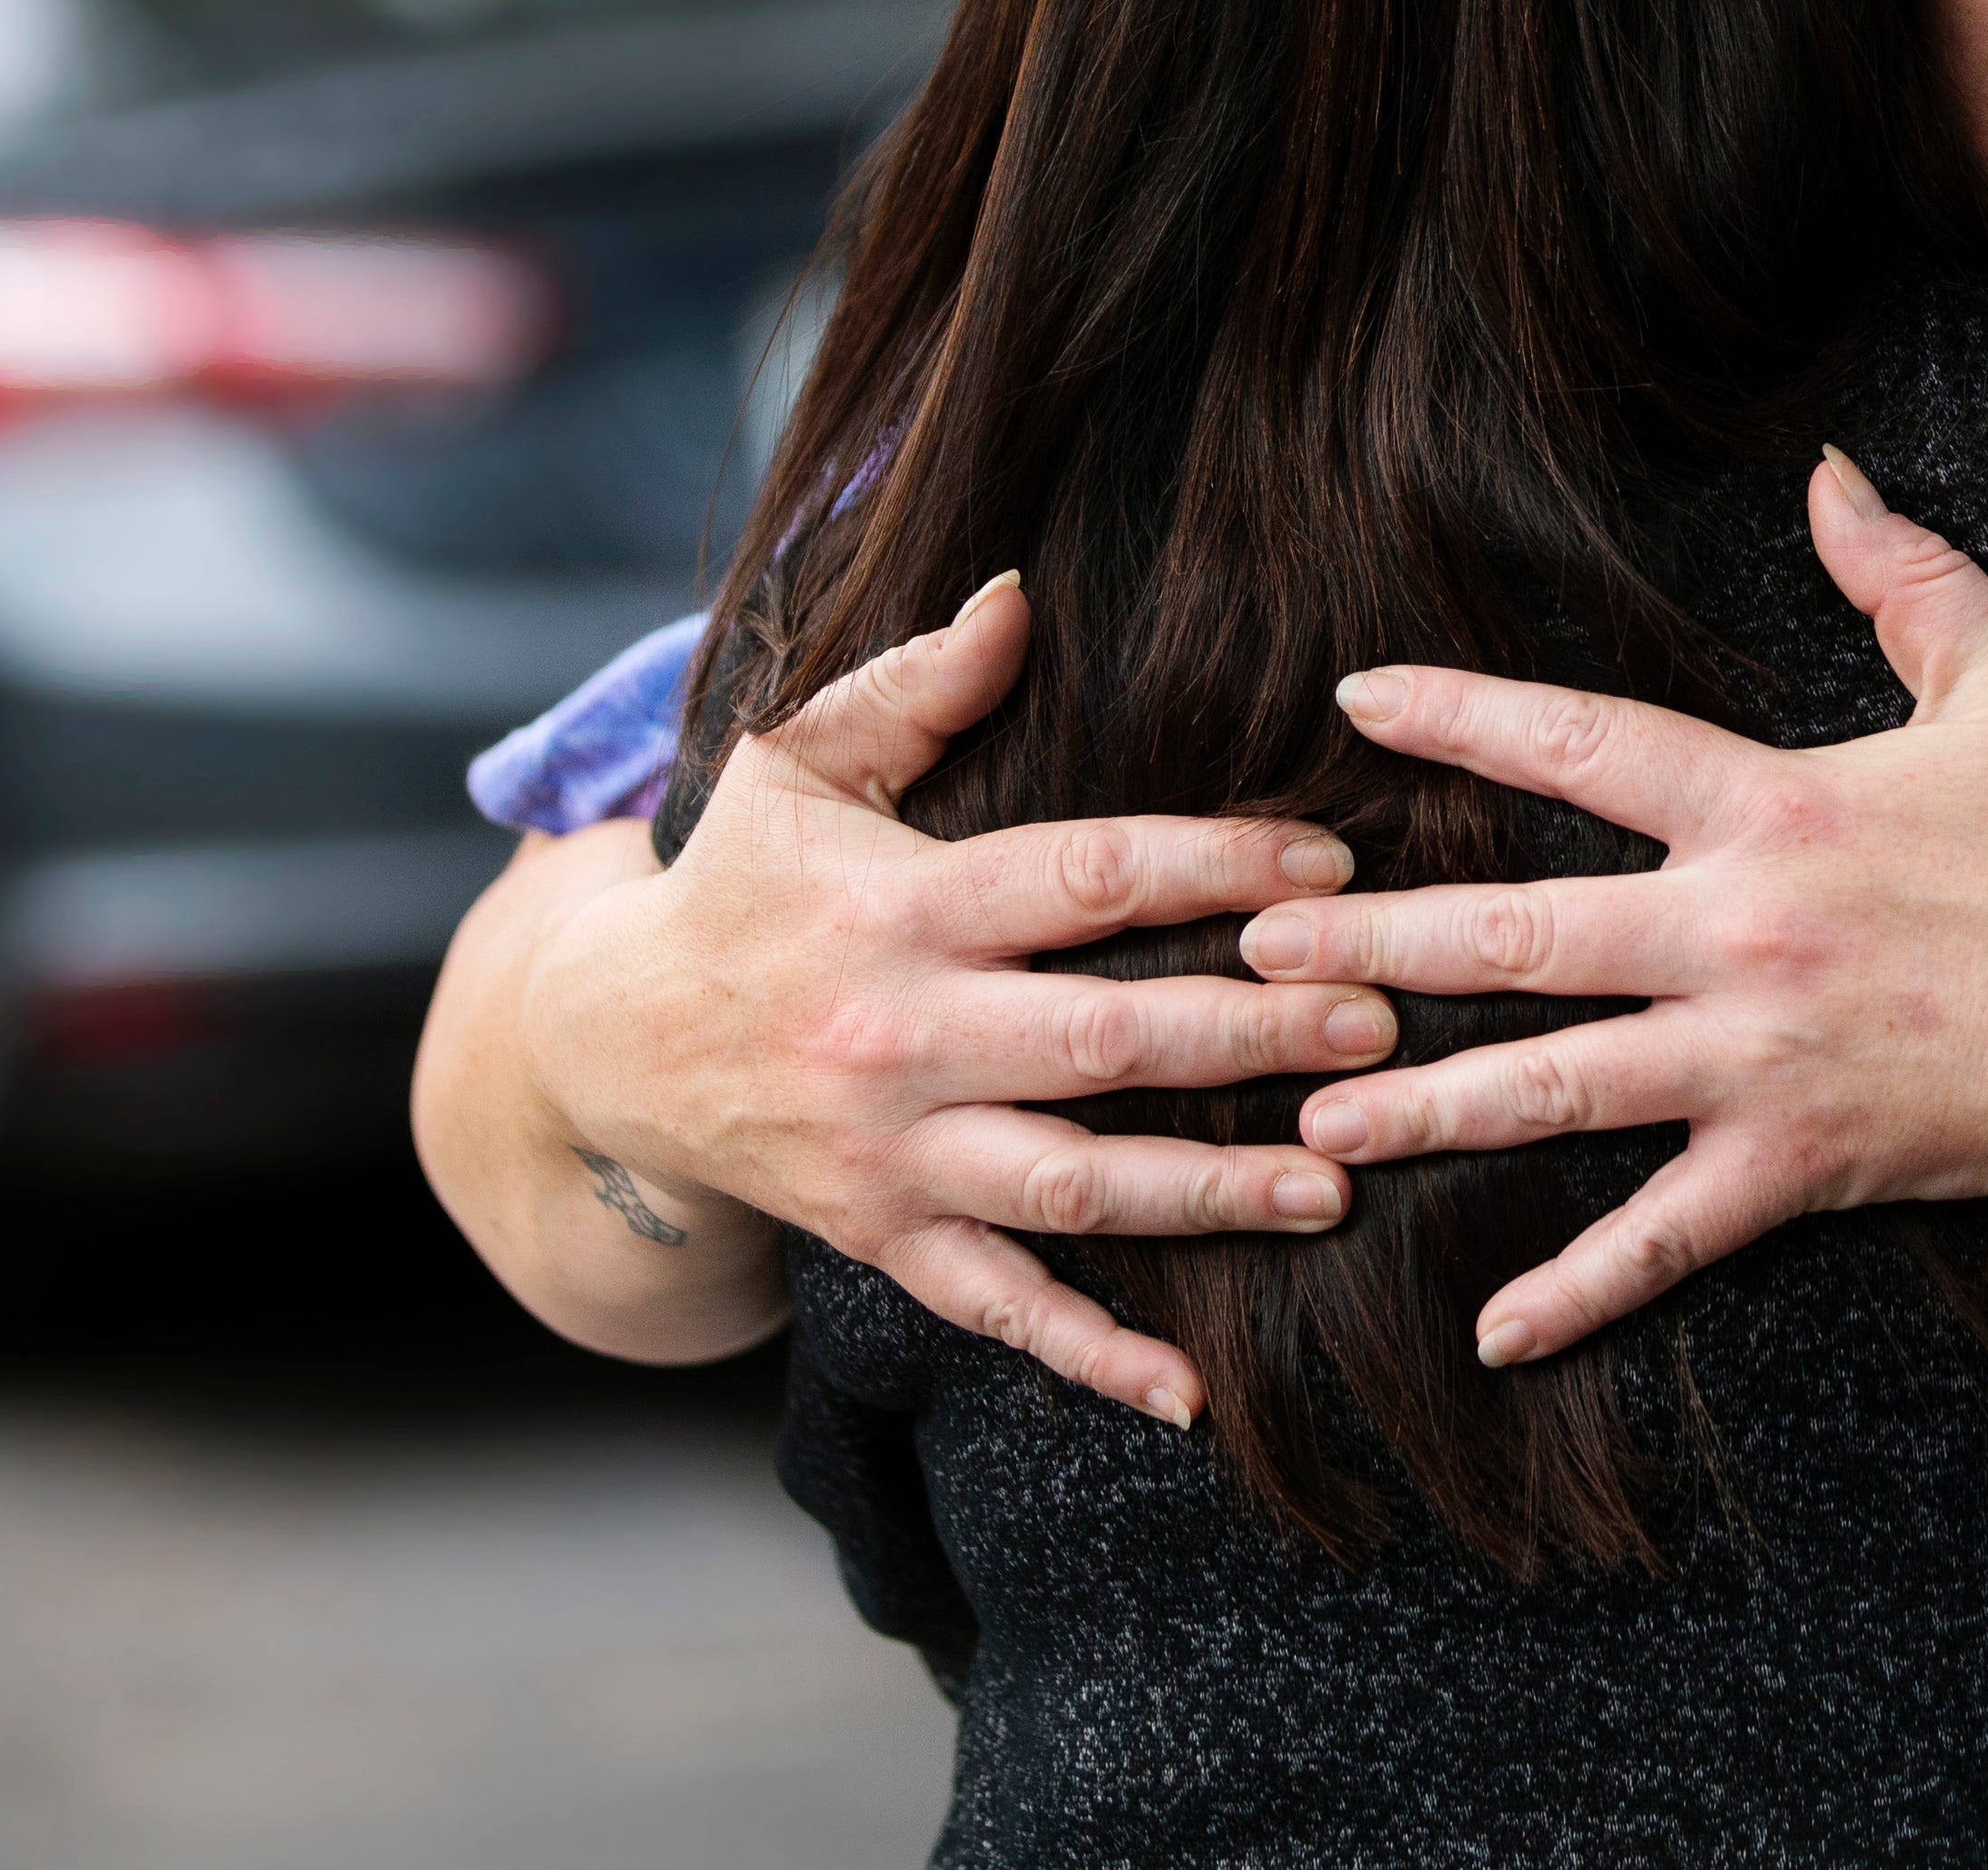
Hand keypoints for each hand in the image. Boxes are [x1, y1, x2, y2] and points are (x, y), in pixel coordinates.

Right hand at [517, 575, 1395, 1425]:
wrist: (603, 1044)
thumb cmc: (740, 884)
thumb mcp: (798, 762)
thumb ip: (917, 683)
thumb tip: (1021, 595)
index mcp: (901, 906)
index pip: (1086, 879)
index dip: (1217, 871)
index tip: (1333, 872)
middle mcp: (899, 1037)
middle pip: (1105, 1039)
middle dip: (1253, 1034)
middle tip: (1384, 1027)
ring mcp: (890, 1153)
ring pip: (1070, 1186)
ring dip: (1207, 1192)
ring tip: (1335, 1187)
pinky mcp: (881, 1239)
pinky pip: (997, 1311)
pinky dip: (1091, 1356)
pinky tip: (1191, 1392)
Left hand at [1247, 452, 1987, 1365]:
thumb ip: (1907, 572)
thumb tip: (1832, 470)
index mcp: (1773, 806)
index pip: (1582, 746)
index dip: (1462, 717)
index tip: (1353, 702)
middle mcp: (1741, 929)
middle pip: (1517, 933)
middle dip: (1374, 941)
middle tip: (1253, 946)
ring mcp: (1762, 1055)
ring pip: (1553, 1084)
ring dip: (1423, 1106)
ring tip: (1306, 1120)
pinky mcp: (1802, 1160)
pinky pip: (1667, 1236)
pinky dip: (1579, 1289)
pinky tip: (1491, 1332)